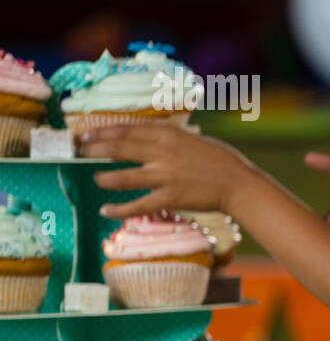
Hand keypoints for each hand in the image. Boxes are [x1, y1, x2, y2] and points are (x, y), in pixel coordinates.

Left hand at [80, 124, 255, 218]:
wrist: (239, 183)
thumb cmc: (223, 161)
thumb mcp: (196, 140)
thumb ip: (172, 140)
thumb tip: (152, 140)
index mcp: (169, 135)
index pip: (127, 130)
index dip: (103, 131)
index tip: (87, 133)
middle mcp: (162, 152)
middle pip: (119, 148)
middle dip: (94, 148)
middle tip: (79, 150)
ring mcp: (165, 175)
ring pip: (123, 176)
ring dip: (104, 177)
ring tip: (96, 178)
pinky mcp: (170, 197)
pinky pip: (138, 204)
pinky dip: (119, 208)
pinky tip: (106, 210)